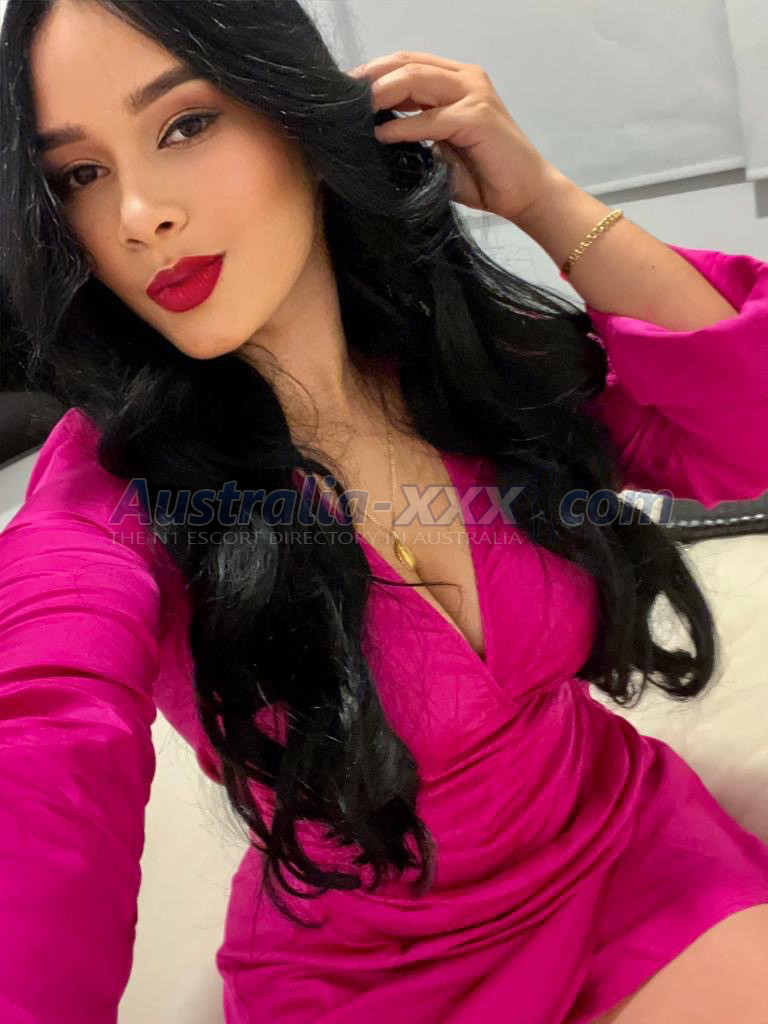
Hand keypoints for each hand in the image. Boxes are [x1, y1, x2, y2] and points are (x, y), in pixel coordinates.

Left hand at [348, 50, 560, 222]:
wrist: (524, 194)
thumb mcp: (440, 147)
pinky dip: (403, 127)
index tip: (345, 91)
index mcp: (457, 81)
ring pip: (417, 80)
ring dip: (382, 93)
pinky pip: (431, 119)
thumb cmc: (484, 176)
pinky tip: (381, 136)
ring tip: (356, 111)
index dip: (374, 72)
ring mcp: (474, 95)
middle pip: (407, 64)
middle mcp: (466, 79)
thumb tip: (373, 128)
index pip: (408, 63)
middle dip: (370, 77)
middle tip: (341, 97)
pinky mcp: (477, 118)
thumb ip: (414, 129)